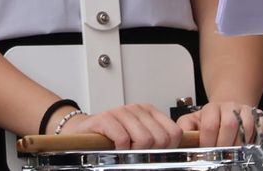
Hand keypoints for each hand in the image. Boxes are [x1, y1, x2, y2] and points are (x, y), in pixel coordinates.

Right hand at [60, 104, 180, 148]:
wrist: (84, 133)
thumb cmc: (113, 137)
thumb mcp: (140, 137)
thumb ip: (158, 140)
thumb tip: (179, 153)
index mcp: (149, 112)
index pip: (174, 132)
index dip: (168, 148)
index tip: (155, 152)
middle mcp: (136, 109)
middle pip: (161, 138)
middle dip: (150, 151)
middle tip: (137, 152)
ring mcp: (119, 112)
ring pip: (144, 139)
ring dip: (134, 151)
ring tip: (125, 149)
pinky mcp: (104, 119)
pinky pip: (123, 139)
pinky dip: (120, 150)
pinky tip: (115, 148)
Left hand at [176, 101, 259, 147]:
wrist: (229, 108)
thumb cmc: (210, 118)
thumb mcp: (194, 120)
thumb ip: (185, 127)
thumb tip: (179, 136)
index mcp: (210, 108)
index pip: (210, 124)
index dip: (208, 141)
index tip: (207, 151)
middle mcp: (229, 107)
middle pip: (229, 125)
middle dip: (225, 144)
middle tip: (221, 155)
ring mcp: (245, 110)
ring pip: (246, 127)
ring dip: (240, 143)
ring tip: (234, 153)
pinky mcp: (259, 116)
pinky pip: (261, 127)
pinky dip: (256, 139)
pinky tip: (248, 146)